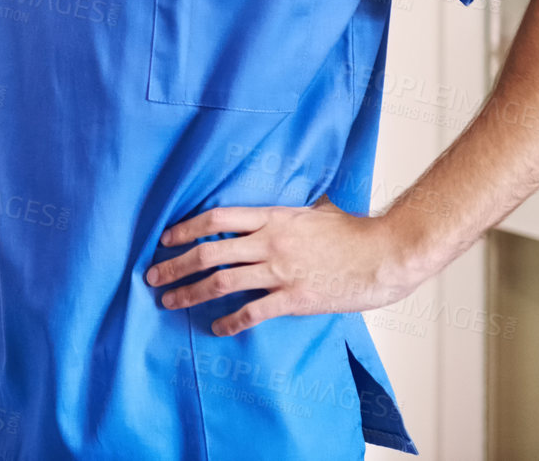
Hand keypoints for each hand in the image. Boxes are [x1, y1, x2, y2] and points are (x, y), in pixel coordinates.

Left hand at [143, 197, 426, 335]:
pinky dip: (229, 321)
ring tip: (169, 301)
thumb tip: (273, 212)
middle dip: (175, 264)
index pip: (217, 218)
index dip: (186, 228)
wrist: (386, 254)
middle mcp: (270, 242)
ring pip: (221, 282)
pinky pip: (252, 312)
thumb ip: (288, 214)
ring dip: (189, 292)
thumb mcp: (315, 210)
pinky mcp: (294, 298)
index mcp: (273, 217)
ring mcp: (280, 271)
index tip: (165, 239)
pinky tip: (215, 327)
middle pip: (209, 251)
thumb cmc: (354, 232)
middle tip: (152, 275)